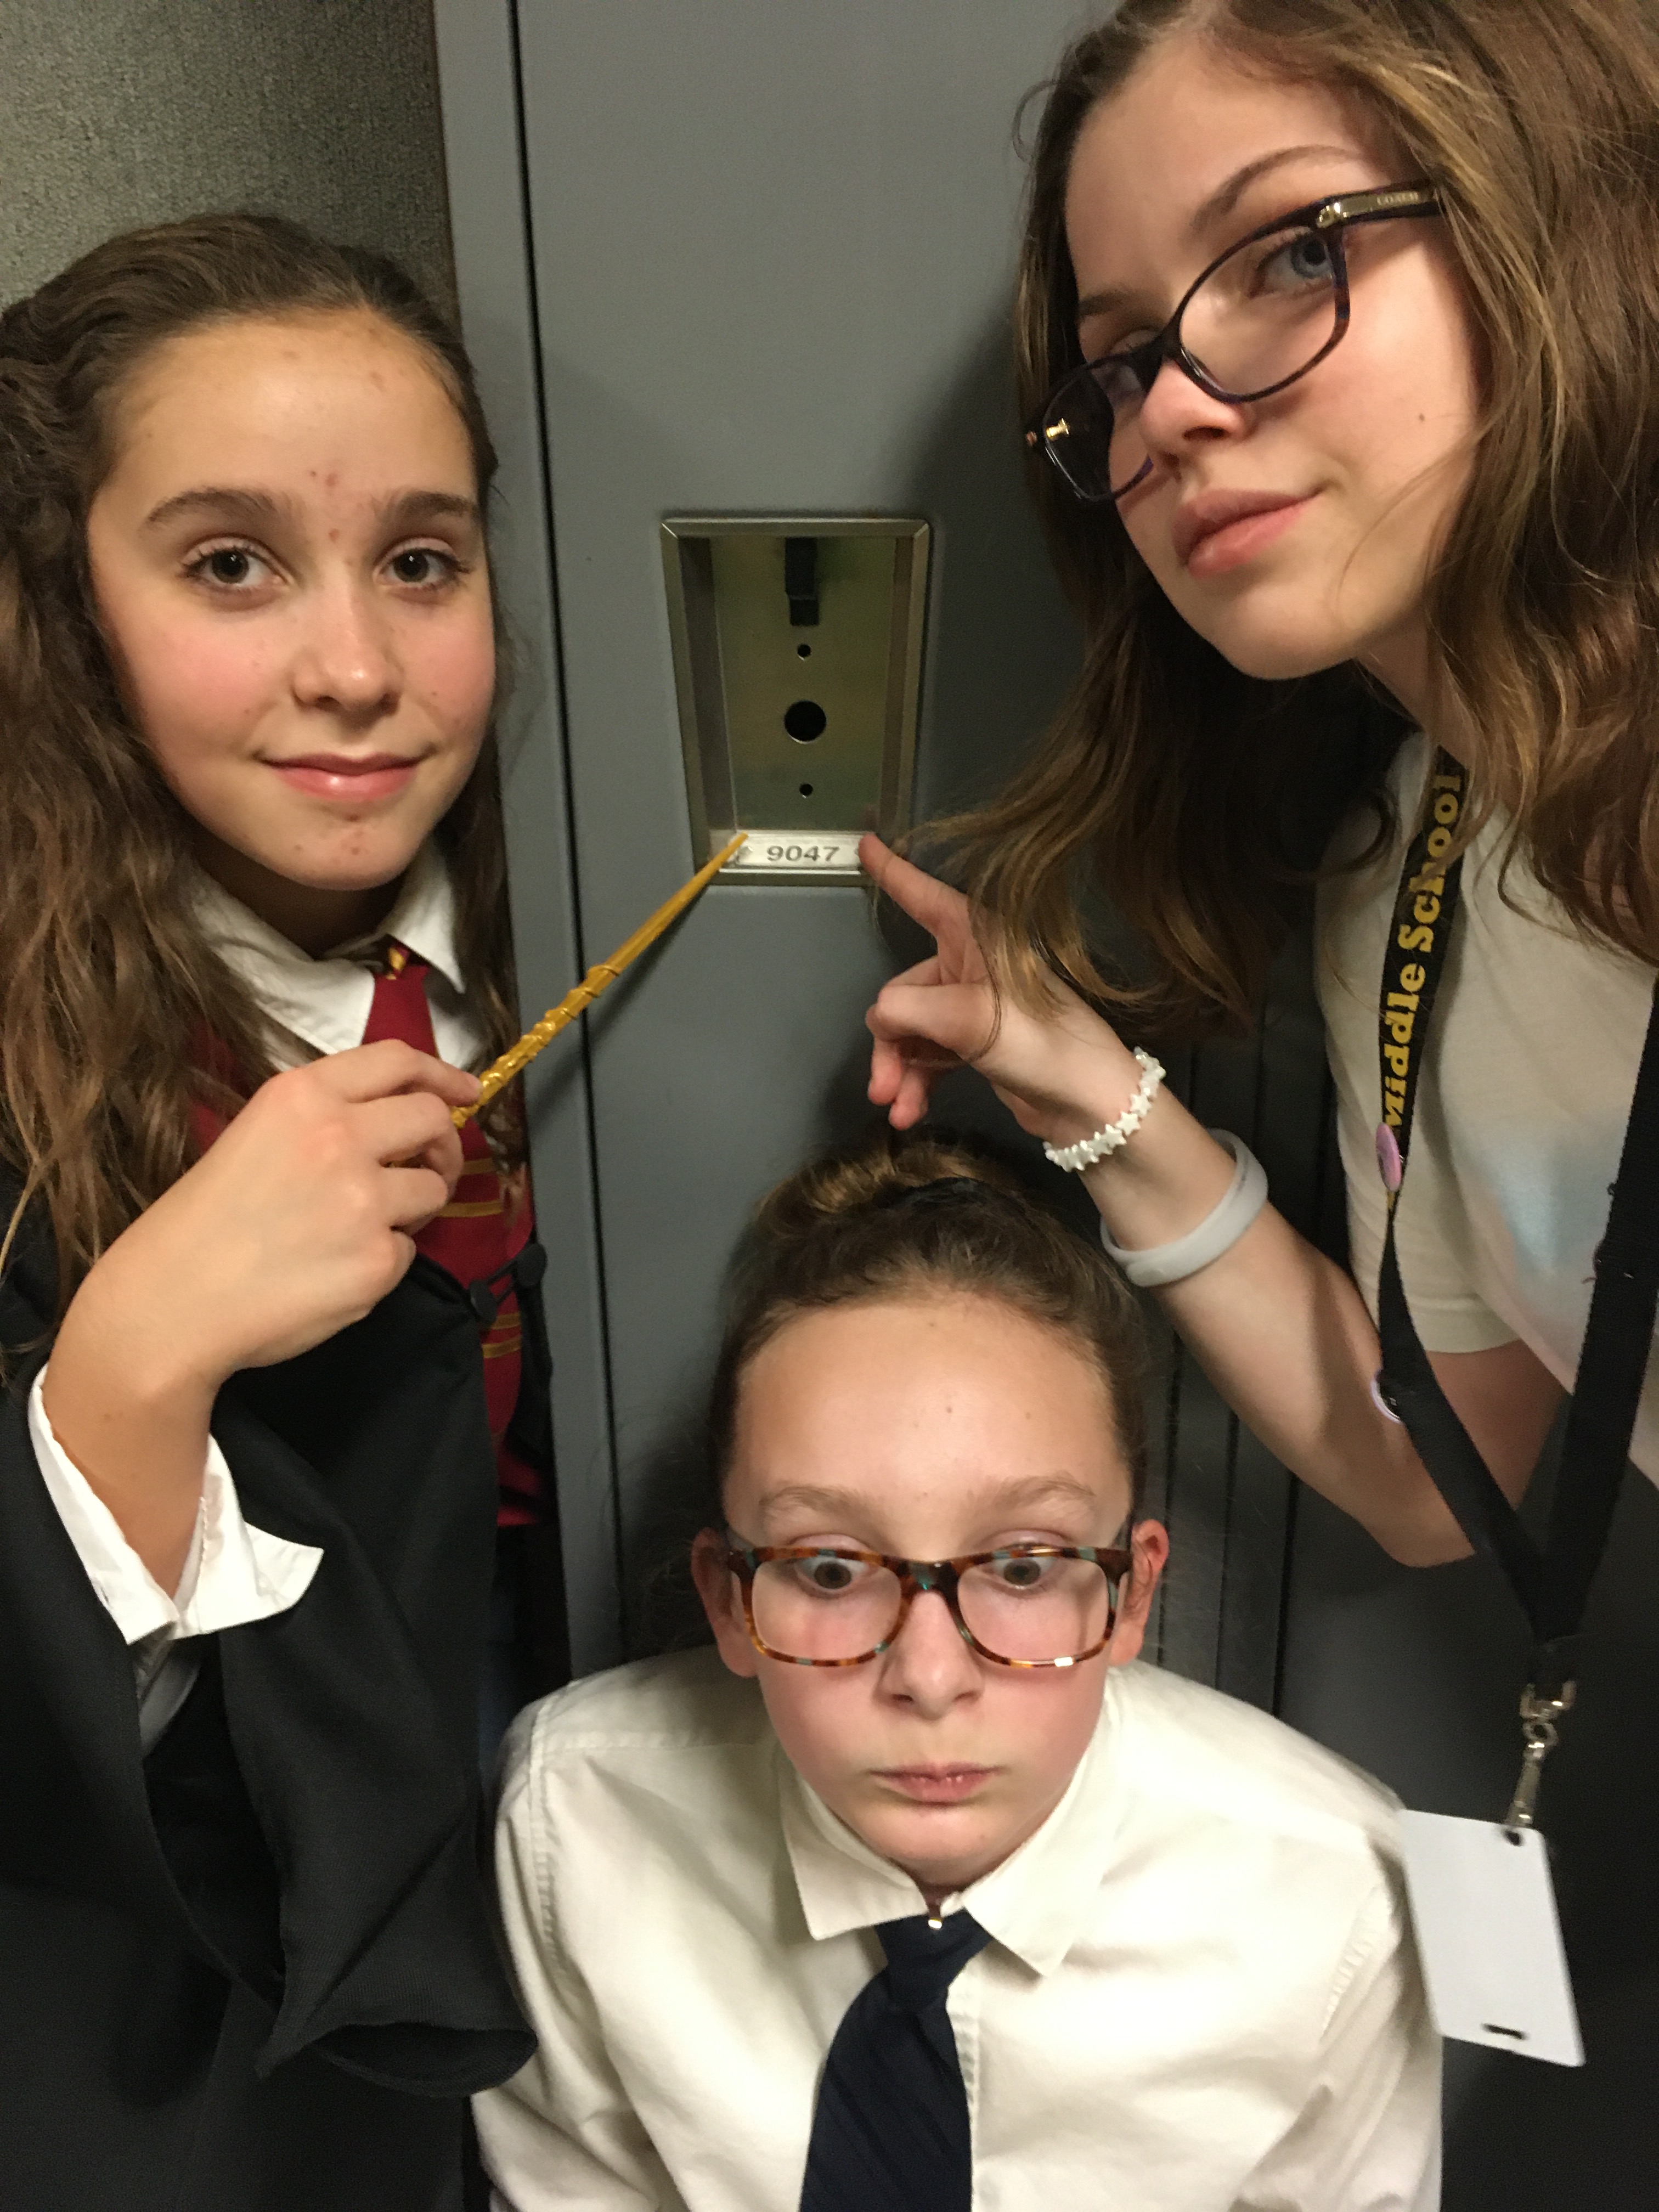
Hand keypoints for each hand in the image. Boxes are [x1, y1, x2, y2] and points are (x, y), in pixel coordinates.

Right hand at [41, 1041, 478, 1589]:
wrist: (172, 1303)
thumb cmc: (201, 1224)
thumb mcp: (254, 1135)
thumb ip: (323, 1120)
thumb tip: (393, 1125)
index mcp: (302, 1097)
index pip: (396, 1060)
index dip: (442, 1075)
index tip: (467, 1092)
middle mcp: (340, 1136)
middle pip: (433, 1120)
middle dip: (443, 1143)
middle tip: (430, 1165)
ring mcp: (365, 1199)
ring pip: (431, 1188)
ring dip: (412, 1206)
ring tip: (358, 1228)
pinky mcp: (378, 1259)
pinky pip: (408, 1250)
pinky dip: (383, 1259)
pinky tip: (332, 1270)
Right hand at [860, 834, 1144, 1146]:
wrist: (1087, 1103)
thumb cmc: (1042, 1042)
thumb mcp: (968, 1018)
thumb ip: (908, 1009)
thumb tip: (879, 1017)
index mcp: (975, 937)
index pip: (922, 896)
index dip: (892, 872)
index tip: (866, 844)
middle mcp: (972, 964)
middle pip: (903, 992)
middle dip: (889, 1040)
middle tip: (883, 1085)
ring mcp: (972, 1005)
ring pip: (911, 1030)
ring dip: (899, 1069)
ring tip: (894, 1105)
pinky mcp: (975, 1043)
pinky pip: (928, 1055)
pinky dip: (916, 1082)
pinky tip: (909, 1111)